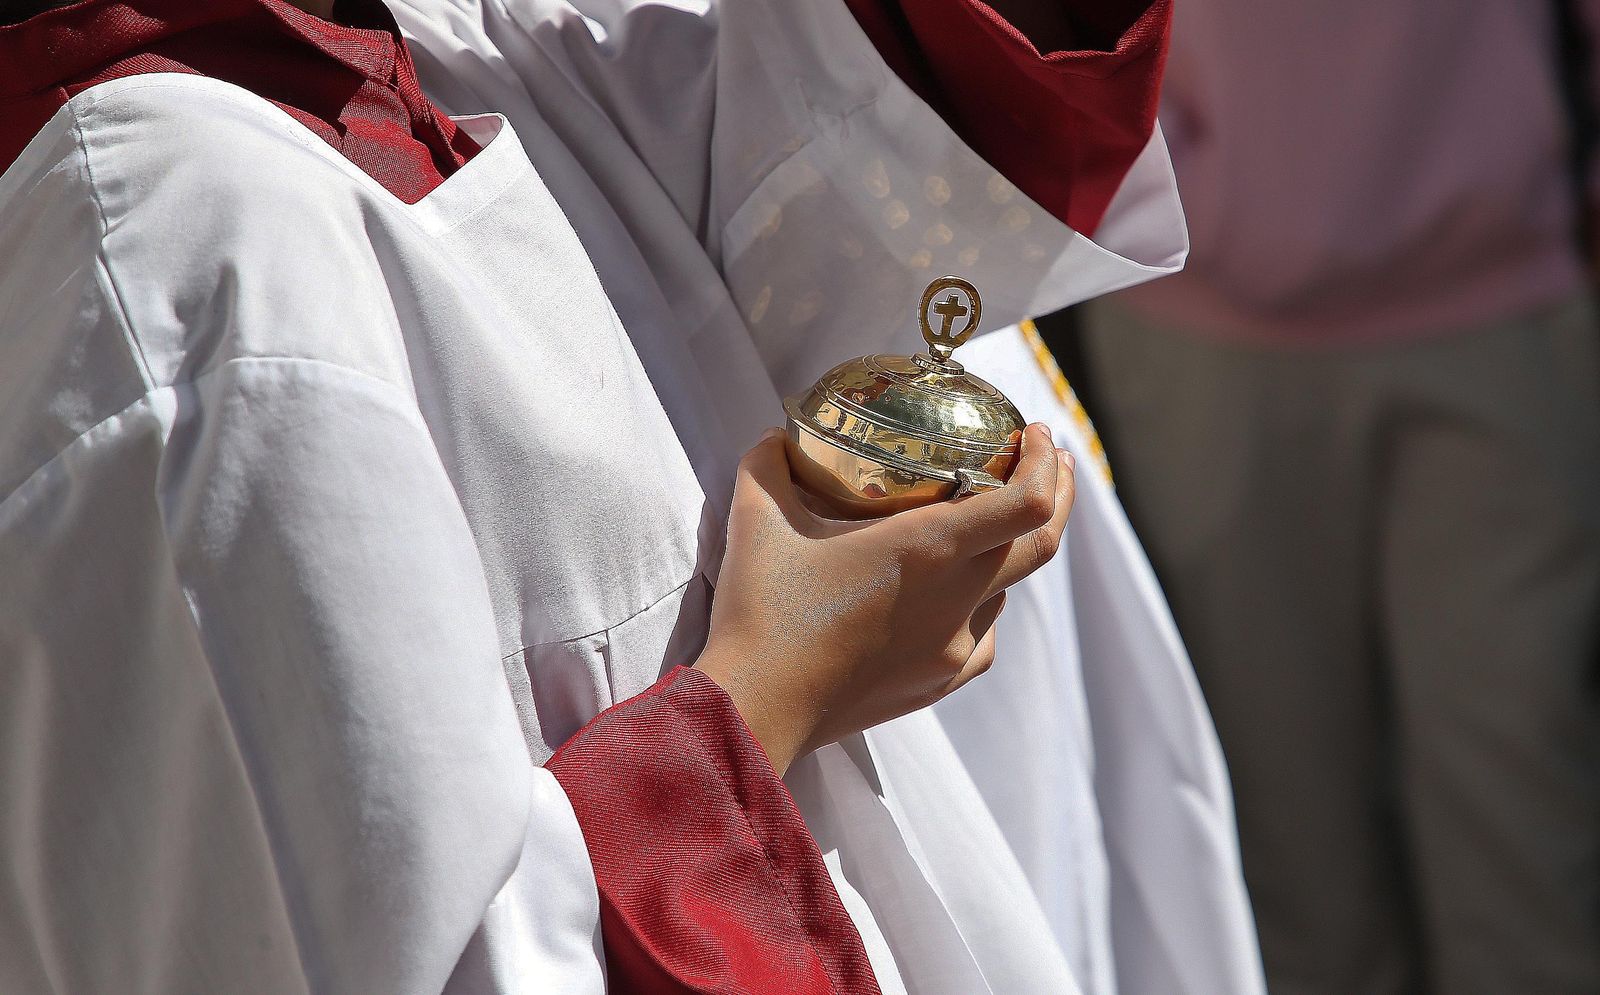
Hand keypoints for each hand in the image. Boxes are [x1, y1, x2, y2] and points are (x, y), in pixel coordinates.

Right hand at [694, 423, 1073, 774]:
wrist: (758, 708)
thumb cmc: (761, 611)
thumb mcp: (756, 518)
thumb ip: (768, 464)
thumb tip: (773, 437)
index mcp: (928, 548)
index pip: (1027, 502)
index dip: (1044, 462)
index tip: (1034, 434)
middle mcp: (956, 598)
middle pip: (1042, 543)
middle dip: (1055, 494)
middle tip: (1046, 460)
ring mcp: (954, 647)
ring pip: (1009, 590)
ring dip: (1009, 551)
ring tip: (984, 525)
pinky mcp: (940, 683)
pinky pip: (983, 636)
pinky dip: (981, 606)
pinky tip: (953, 598)